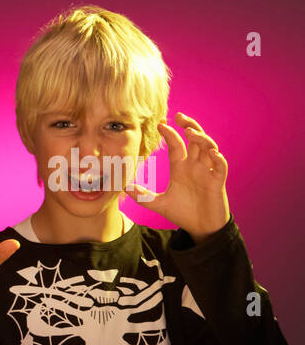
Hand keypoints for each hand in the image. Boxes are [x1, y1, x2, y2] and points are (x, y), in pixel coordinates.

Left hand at [128, 113, 229, 239]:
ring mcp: (208, 172)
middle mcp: (195, 166)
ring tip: (191, 132)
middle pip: (195, 139)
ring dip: (202, 139)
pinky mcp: (217, 182)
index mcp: (181, 168)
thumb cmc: (183, 213)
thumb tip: (124, 187)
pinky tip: (212, 153)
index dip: (170, 134)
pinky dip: (218, 159)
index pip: (176, 145)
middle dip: (189, 126)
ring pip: (209, 148)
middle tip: (179, 116)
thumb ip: (143, 196)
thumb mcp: (159, 204)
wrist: (200, 228)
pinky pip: (221, 167)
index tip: (160, 124)